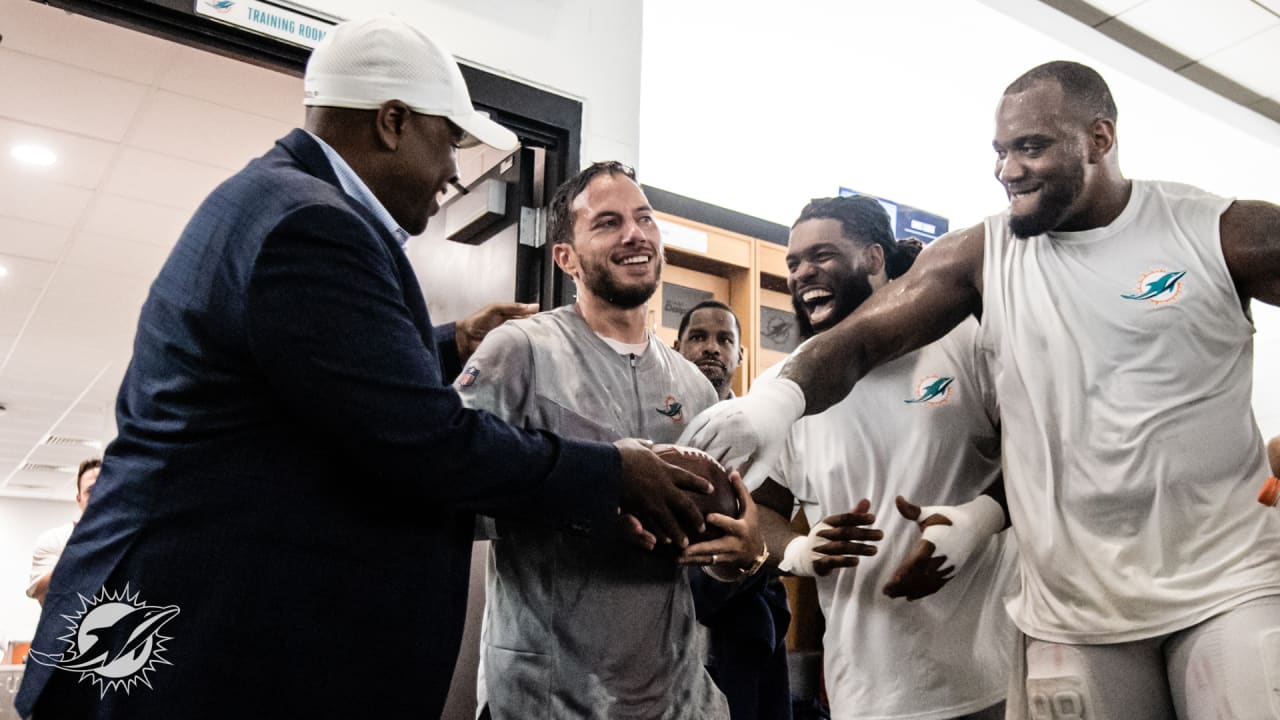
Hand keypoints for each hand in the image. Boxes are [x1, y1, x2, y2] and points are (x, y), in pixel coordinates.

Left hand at [456, 302, 537, 361]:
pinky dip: (523, 347)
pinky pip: (518, 348)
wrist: (465, 338)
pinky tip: (529, 346)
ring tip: (539, 338)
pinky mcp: (507, 350)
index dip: (535, 317)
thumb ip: (513, 307)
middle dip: (535, 329)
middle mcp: (512, 329)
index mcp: (510, 317)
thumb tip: (534, 306)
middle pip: (528, 328)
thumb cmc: (478, 321)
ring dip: (530, 338)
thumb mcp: (496, 309)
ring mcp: (510, 340)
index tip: (544, 318)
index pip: (527, 317)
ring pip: (524, 339)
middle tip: (543, 329)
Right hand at [615, 438, 711, 547]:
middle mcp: (664, 488)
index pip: (688, 479)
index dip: (700, 485)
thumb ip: (645, 445)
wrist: (607, 467)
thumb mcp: (634, 444)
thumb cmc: (620, 453)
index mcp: (665, 470)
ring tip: (685, 543)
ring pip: (671, 521)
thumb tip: (649, 443)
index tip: (710, 489)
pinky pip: (653, 525)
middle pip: (686, 505)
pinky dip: (659, 533)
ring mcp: (653, 502)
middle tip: (702, 527)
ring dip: (679, 533)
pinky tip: (664, 541)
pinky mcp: (639, 511)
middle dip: (695, 517)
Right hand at [677, 377, 804, 488]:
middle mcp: (728, 426)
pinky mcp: (711, 411)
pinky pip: (693, 428)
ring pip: (697, 442)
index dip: (715, 481)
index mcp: (744, 439)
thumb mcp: (768, 458)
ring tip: (680, 475)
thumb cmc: (772, 435)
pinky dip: (684, 441)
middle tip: (690, 488)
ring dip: (688, 458)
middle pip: (707, 454)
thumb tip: (736, 497)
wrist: (773, 403)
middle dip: (700, 472)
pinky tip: (676, 453)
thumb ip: (754, 479)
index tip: (709, 494)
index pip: (723, 466)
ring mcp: (718, 417)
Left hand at [678, 473, 762, 573]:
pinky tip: (678, 562)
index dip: (720, 521)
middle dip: (700, 548)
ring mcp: (726, 555)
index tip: (708, 517)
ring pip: (708, 559)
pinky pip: (705, 563)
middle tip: (684, 548)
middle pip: (715, 546)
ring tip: (677, 558)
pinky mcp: (720, 562)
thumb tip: (733, 471)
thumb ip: (741, 491)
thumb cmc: (752, 526)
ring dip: (692, 559)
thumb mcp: (751, 509)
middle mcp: (733, 544)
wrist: (756, 554)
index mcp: (741, 529)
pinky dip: (692, 563)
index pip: (730, 525)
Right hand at [779, 499, 881, 576]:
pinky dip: (844, 561)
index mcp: (826, 522)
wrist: (801, 555)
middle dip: (863, 533)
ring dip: (859, 548)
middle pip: (844, 532)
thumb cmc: (825, 539)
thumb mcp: (836, 526)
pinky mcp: (818, 563)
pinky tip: (857, 561)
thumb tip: (867, 501)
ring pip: (840, 547)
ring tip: (874, 550)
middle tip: (880, 535)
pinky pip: (831, 561)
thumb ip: (852, 515)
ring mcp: (819, 548)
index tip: (873, 518)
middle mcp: (821, 534)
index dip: (858, 517)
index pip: (843, 518)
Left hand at [882, 494, 1002, 599]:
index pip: (920, 559)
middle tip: (886, 591)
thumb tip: (897, 498)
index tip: (895, 578)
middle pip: (921, 575)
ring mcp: (947, 567)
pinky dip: (922, 593)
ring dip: (909, 590)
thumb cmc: (948, 517)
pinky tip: (909, 597)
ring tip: (892, 595)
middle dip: (903, 584)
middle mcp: (941, 557)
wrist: (974, 526)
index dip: (908, 570)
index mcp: (934, 542)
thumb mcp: (929, 512)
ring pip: (927, 583)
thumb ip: (911, 510)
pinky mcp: (951, 572)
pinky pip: (936, 586)